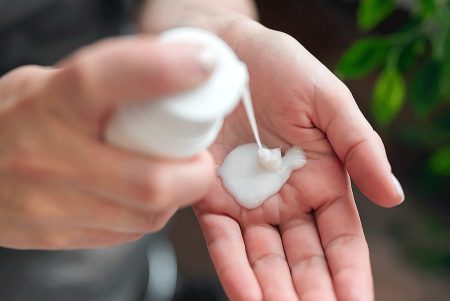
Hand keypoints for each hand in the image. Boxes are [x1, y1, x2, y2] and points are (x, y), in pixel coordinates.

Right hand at [0, 36, 215, 249]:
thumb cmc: (16, 120)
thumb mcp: (51, 84)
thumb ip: (108, 79)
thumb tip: (173, 68)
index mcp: (48, 102)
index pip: (105, 80)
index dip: (162, 72)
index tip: (200, 67)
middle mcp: (46, 155)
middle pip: (149, 180)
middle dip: (195, 173)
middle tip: (200, 158)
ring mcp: (49, 203)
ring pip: (146, 214)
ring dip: (176, 195)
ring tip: (174, 174)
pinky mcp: (57, 234)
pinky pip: (128, 233)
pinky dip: (149, 213)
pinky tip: (142, 195)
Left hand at [193, 20, 403, 300]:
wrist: (225, 57)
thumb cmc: (282, 69)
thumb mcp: (329, 102)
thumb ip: (360, 147)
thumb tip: (393, 196)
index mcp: (322, 182)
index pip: (340, 241)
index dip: (349, 275)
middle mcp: (287, 201)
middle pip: (303, 260)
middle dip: (311, 294)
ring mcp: (249, 203)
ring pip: (264, 260)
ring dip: (272, 292)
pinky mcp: (212, 197)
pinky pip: (223, 240)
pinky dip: (234, 269)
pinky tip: (246, 296)